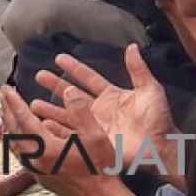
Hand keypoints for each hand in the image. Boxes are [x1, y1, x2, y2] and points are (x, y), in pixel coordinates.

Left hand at [0, 84, 123, 195]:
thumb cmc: (100, 169)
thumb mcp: (96, 136)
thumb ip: (81, 112)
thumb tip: (69, 91)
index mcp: (46, 148)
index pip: (24, 119)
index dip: (14, 102)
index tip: (6, 89)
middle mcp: (36, 160)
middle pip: (15, 130)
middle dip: (7, 110)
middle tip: (1, 95)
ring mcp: (36, 170)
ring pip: (15, 144)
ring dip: (8, 125)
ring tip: (4, 112)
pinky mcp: (39, 177)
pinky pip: (20, 155)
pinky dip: (15, 140)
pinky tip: (15, 136)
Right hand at [32, 44, 176, 171]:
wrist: (162, 148)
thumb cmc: (159, 121)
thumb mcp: (150, 90)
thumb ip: (138, 69)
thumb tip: (133, 47)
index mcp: (111, 96)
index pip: (88, 78)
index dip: (74, 68)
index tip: (58, 58)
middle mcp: (99, 110)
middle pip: (72, 94)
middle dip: (55, 85)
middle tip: (39, 76)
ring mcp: (95, 126)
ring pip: (67, 114)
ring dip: (51, 109)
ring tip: (34, 104)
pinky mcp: (93, 141)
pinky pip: (71, 134)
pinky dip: (57, 130)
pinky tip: (44, 125)